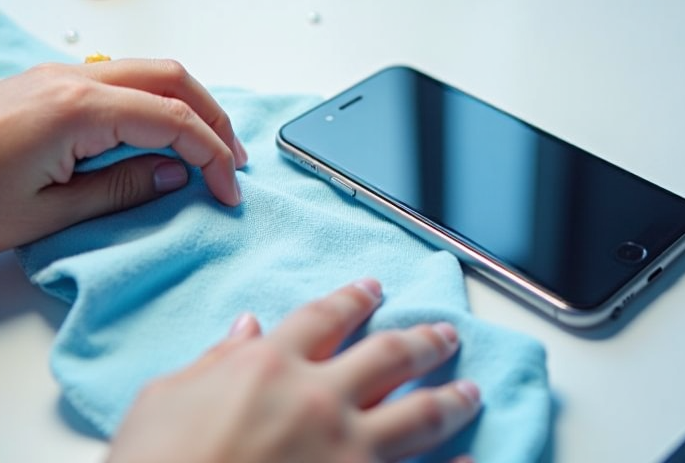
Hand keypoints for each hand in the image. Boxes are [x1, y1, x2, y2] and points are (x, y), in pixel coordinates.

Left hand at [0, 59, 246, 250]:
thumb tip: (177, 173)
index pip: (174, 120)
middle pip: (172, 77)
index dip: (212, 154)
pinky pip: (122, 78)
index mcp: (77, 109)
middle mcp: (72, 79)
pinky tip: (161, 133)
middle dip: (213, 117)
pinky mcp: (49, 83)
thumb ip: (124, 188)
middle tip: (231, 161)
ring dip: (188, 104)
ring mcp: (59, 75)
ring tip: (205, 147)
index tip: (227, 189)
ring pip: (150, 71)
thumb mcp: (48, 213)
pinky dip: (157, 101)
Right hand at [107, 279, 479, 462]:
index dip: (352, 298)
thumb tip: (246, 327)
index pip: (324, 316)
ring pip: (420, 412)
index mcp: (271, 365)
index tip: (374, 289)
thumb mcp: (162, 401)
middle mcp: (320, 400)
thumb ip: (213, 361)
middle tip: (445, 334)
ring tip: (472, 391)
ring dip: (452, 399)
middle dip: (423, 340)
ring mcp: (347, 452)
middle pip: (389, 355)